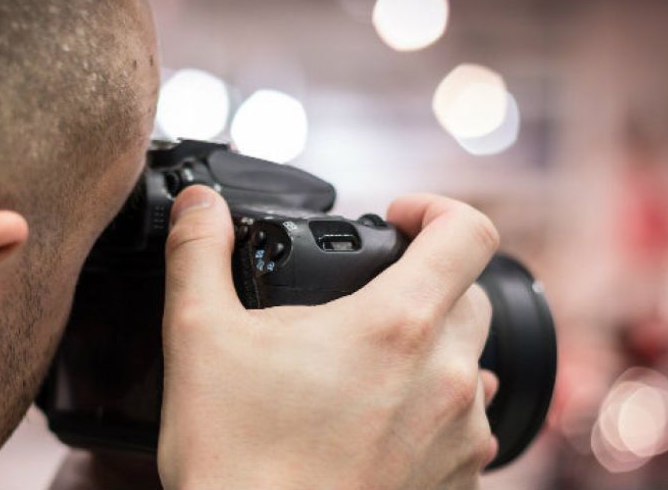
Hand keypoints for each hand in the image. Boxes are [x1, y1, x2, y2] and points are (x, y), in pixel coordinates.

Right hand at [157, 186, 499, 489]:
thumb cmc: (235, 458)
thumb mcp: (200, 338)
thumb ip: (199, 254)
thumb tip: (199, 205)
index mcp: (396, 326)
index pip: (468, 233)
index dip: (436, 209)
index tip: (398, 219)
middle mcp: (446, 378)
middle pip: (466, 296)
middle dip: (422, 283)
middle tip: (361, 303)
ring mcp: (460, 438)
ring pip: (466, 364)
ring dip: (424, 353)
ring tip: (358, 372)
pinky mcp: (456, 484)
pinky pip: (463, 427)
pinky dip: (428, 412)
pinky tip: (371, 427)